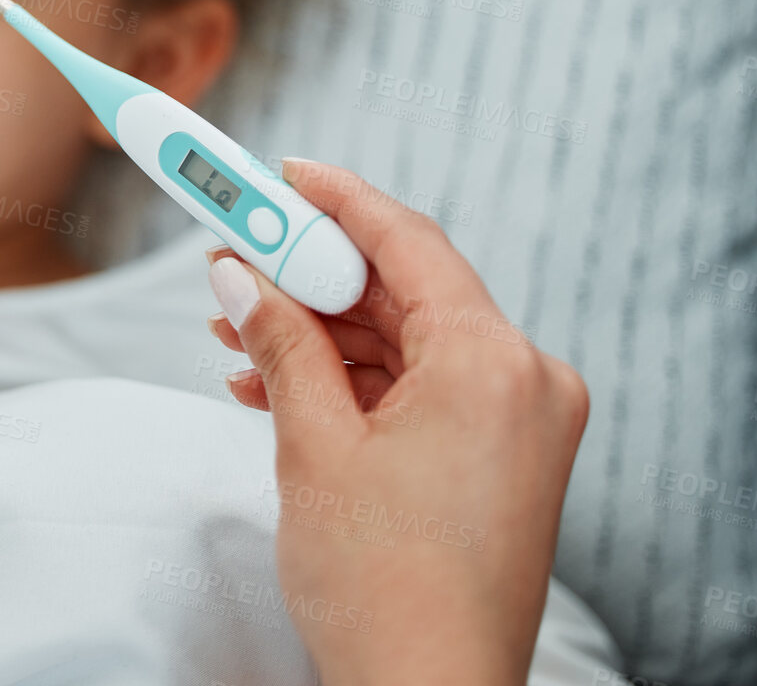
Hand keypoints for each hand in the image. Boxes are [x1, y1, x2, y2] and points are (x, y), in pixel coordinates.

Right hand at [204, 160, 588, 685]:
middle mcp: (524, 381)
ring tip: (233, 333)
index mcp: (494, 363)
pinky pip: (418, 391)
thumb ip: (280, 343)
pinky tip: (272, 388)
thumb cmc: (383, 586)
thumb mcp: (313, 444)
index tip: (279, 171)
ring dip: (320, 336)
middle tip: (232, 256)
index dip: (334, 199)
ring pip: (404, 343)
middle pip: (403, 292)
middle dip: (310, 277)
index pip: (408, 242)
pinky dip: (350, 384)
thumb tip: (238, 276)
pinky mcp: (499, 460)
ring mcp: (518, 424)